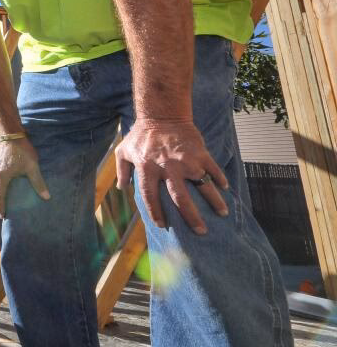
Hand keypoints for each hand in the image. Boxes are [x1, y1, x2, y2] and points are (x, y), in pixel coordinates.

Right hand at [0, 137, 49, 217]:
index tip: (3, 216)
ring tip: (2, 199)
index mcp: (1, 177)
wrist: (11, 134)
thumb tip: (46, 197)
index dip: (0, 207)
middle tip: (3, 210)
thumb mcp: (32, 167)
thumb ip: (38, 182)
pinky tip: (3, 184)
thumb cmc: (22, 151)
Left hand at [116, 119, 228, 233]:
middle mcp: (167, 168)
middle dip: (191, 217)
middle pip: (180, 199)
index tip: (163, 226)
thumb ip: (121, 170)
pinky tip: (224, 188)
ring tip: (222, 214)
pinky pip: (213, 169)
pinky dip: (219, 179)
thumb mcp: (123, 151)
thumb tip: (122, 188)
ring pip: (203, 186)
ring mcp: (186, 161)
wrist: (162, 114)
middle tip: (200, 231)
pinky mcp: (200, 153)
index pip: (151, 197)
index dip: (156, 213)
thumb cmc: (140, 135)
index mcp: (147, 169)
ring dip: (214, 201)